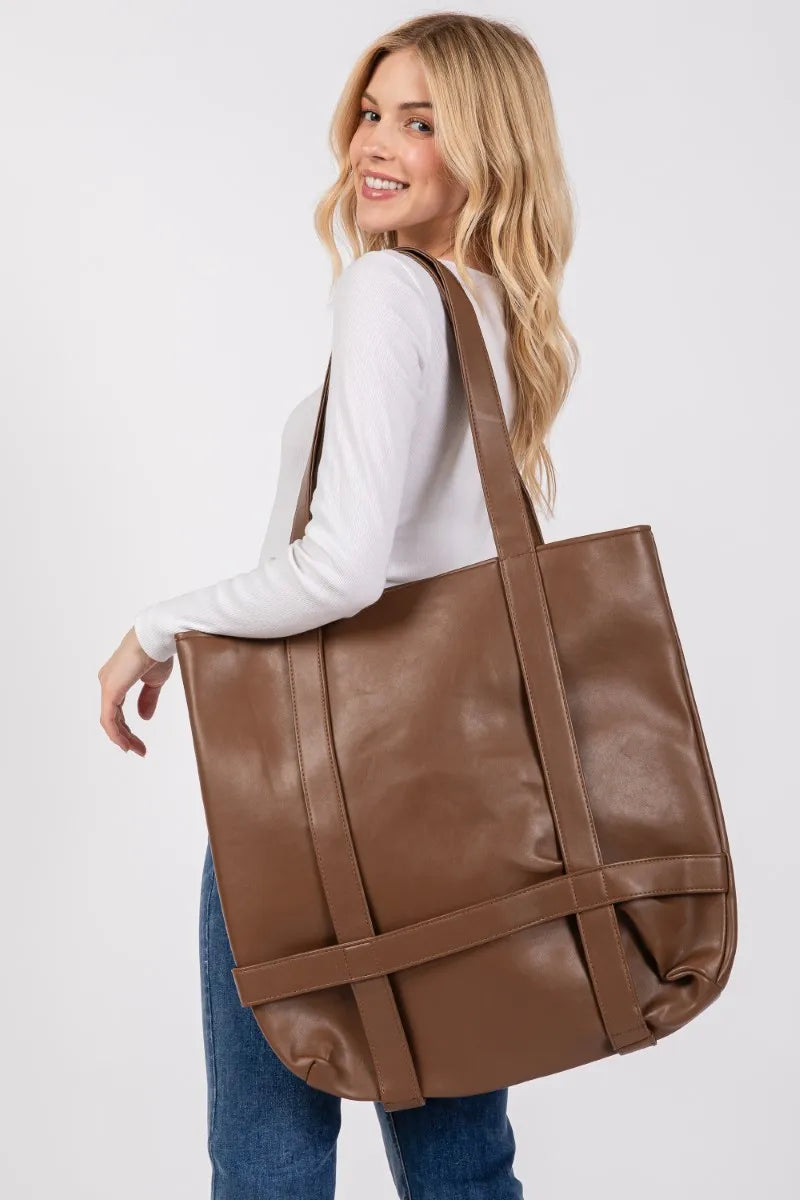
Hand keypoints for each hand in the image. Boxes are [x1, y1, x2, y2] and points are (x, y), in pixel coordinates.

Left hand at [98, 626, 173, 755]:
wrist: (158, 637)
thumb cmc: (157, 652)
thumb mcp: (154, 681)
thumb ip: (147, 699)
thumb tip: (144, 718)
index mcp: (116, 679)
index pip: (116, 710)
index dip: (126, 729)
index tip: (139, 743)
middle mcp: (107, 682)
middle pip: (111, 717)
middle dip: (125, 736)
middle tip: (140, 750)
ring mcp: (107, 685)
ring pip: (109, 720)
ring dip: (122, 738)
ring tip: (136, 750)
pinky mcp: (110, 689)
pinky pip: (109, 718)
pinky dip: (116, 733)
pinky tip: (126, 743)